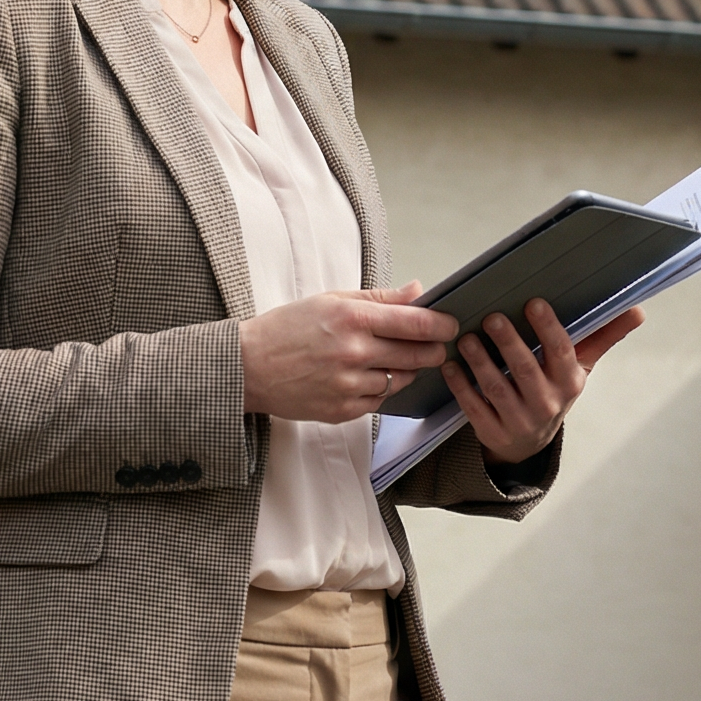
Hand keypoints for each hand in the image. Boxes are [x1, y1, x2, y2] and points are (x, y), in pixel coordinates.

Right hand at [240, 282, 454, 422]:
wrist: (249, 367)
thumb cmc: (288, 328)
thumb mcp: (331, 300)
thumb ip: (380, 298)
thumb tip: (418, 290)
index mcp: (351, 319)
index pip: (415, 322)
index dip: (441, 324)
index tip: (452, 323)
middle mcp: (353, 353)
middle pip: (417, 355)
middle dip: (433, 349)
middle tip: (436, 344)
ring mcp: (349, 385)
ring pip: (402, 380)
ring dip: (407, 370)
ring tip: (393, 358)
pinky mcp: (343, 410)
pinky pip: (380, 400)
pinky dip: (382, 388)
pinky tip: (368, 376)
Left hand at [442, 298, 643, 467]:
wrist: (529, 442)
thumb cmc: (554, 389)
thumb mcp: (580, 367)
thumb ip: (603, 336)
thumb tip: (638, 310)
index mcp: (569, 382)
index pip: (562, 353)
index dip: (548, 328)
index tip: (533, 302)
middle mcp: (547, 404)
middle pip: (526, 371)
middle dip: (509, 343)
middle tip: (491, 317)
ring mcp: (519, 421)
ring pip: (498, 390)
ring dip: (480, 363)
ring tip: (466, 339)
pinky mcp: (493, 432)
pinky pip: (475, 408)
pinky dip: (461, 387)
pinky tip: (449, 365)